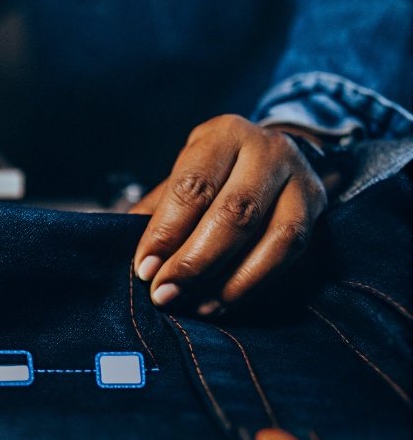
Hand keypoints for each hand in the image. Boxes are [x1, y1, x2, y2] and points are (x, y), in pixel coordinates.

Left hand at [129, 115, 328, 315]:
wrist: (275, 156)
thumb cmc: (216, 172)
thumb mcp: (184, 174)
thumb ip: (158, 210)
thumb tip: (123, 251)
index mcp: (223, 134)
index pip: (192, 186)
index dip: (166, 232)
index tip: (145, 269)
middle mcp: (267, 149)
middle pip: (234, 213)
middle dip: (195, 261)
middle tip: (165, 294)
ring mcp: (300, 176)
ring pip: (272, 236)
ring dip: (230, 279)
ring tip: (196, 305)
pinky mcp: (317, 206)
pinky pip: (290, 252)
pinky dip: (255, 282)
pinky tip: (224, 301)